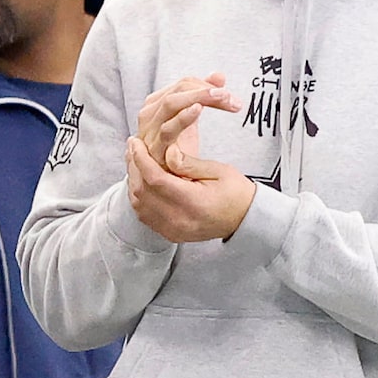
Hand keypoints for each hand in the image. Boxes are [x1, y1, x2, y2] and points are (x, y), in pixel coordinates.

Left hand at [125, 74, 254, 245]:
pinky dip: (140, 196)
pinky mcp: (170, 234)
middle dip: (134, 167)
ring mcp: (173, 230)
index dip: (141, 159)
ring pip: (139, 205)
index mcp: (193, 202)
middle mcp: (179, 220)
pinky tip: (143, 180)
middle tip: (132, 148)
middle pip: (143, 192)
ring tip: (135, 161)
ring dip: (134, 181)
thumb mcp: (218, 171)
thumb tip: (167, 152)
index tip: (135, 142)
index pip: (155, 179)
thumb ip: (189, 162)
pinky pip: (145, 215)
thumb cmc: (235, 192)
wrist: (244, 220)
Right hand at [134, 73, 236, 173]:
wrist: (164, 185)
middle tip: (228, 96)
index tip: (228, 94)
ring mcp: (150, 132)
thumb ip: (203, 96)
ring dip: (199, 97)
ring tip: (221, 97)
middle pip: (178, 90)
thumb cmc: (177, 152)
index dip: (206, 85)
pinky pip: (168, 130)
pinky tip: (198, 109)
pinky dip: (182, 117)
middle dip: (205, 89)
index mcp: (157, 105)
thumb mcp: (191, 121)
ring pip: (171, 104)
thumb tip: (219, 76)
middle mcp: (150, 115)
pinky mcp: (155, 151)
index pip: (184, 84)